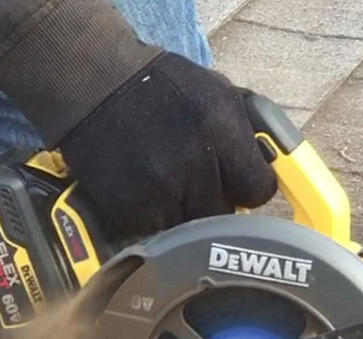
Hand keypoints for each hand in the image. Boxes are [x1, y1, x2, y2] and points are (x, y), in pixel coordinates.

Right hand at [58, 52, 277, 238]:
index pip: (259, 190)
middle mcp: (194, 162)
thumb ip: (245, 131)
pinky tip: (143, 190)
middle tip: (197, 183)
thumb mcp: (215, 91)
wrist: (94, 84)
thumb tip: (269, 164)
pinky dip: (152, 218)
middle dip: (215, 202)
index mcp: (221, 129)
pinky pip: (155, 231)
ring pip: (190, 229)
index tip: (239, 184)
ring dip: (183, 213)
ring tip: (167, 183)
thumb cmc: (160, 86)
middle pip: (225, 215)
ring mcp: (159, 190)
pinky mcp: (129, 209)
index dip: (249, 188)